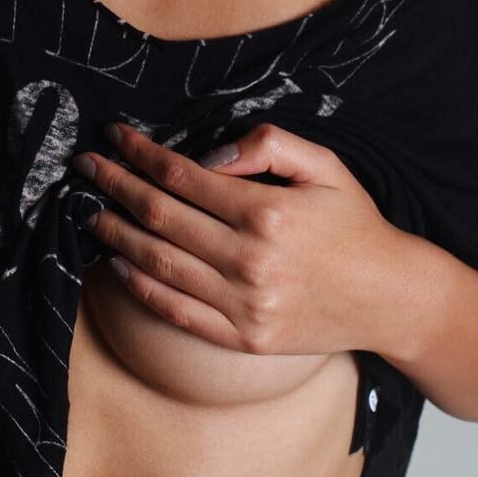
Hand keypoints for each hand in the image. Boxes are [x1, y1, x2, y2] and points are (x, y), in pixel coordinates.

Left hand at [72, 121, 407, 355]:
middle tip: (87, 167)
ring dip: (117, 234)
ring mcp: (244, 306)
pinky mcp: (243, 338)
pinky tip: (117, 264)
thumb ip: (267, 146)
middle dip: (117, 186)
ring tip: (90, 210)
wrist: (389, 297)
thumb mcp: (323, 166)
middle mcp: (250, 261)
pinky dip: (141, 286)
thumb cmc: (354, 224)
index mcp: (267, 212)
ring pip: (160, 264)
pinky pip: (177, 311)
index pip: (183, 177)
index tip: (116, 138)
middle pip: (161, 217)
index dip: (142, 154)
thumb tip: (210, 156)